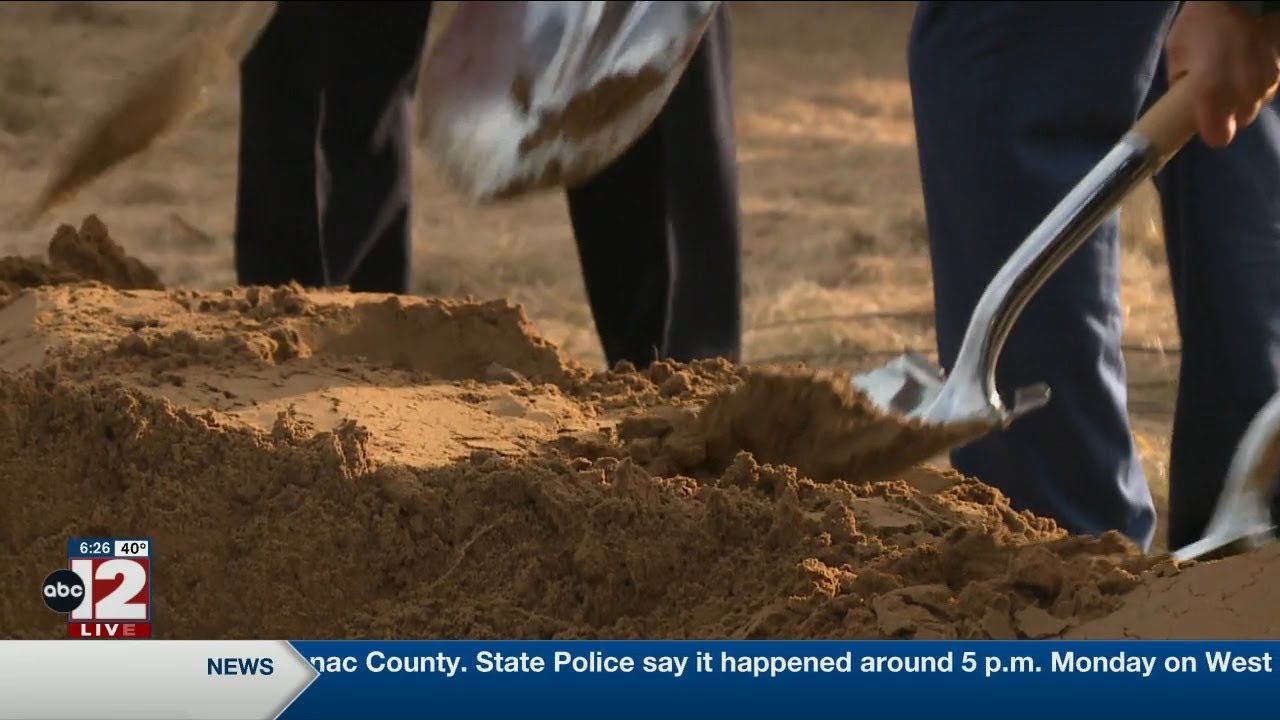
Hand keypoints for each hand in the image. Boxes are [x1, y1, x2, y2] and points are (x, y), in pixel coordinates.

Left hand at [1165, 1, 1279, 147]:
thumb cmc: (1201, 23)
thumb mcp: (1177, 53)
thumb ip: (1180, 84)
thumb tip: (1184, 103)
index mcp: (1212, 90)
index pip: (1219, 137)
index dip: (1212, 131)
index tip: (1205, 121)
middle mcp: (1244, 91)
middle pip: (1240, 121)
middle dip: (1229, 112)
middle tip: (1217, 92)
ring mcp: (1267, 80)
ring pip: (1256, 104)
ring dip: (1245, 96)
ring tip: (1233, 72)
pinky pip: (1268, 88)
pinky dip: (1259, 82)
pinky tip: (1249, 64)